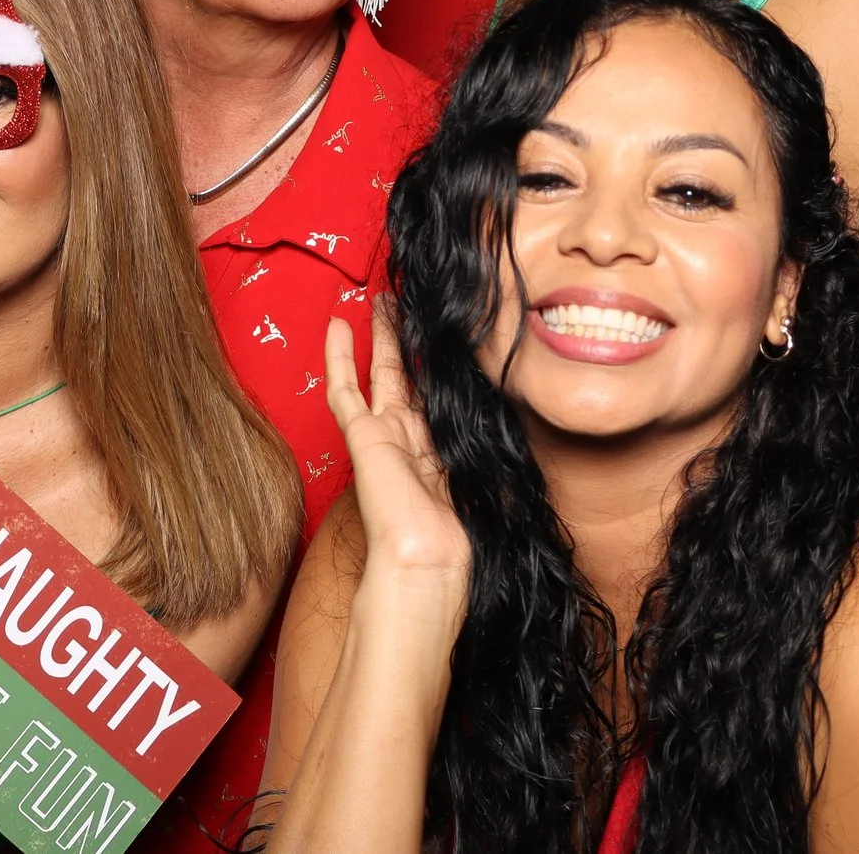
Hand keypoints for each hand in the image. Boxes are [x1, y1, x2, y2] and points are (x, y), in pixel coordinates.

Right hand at [325, 308, 469, 602]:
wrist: (426, 556)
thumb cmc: (461, 528)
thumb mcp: (488, 473)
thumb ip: (494, 442)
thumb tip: (520, 410)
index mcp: (438, 449)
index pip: (435, 394)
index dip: (437, 363)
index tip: (445, 332)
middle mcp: (408, 438)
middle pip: (405, 375)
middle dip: (404, 340)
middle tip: (401, 305)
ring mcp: (381, 435)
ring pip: (378, 372)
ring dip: (379, 337)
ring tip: (376, 302)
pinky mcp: (361, 436)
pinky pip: (344, 389)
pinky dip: (339, 356)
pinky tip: (338, 325)